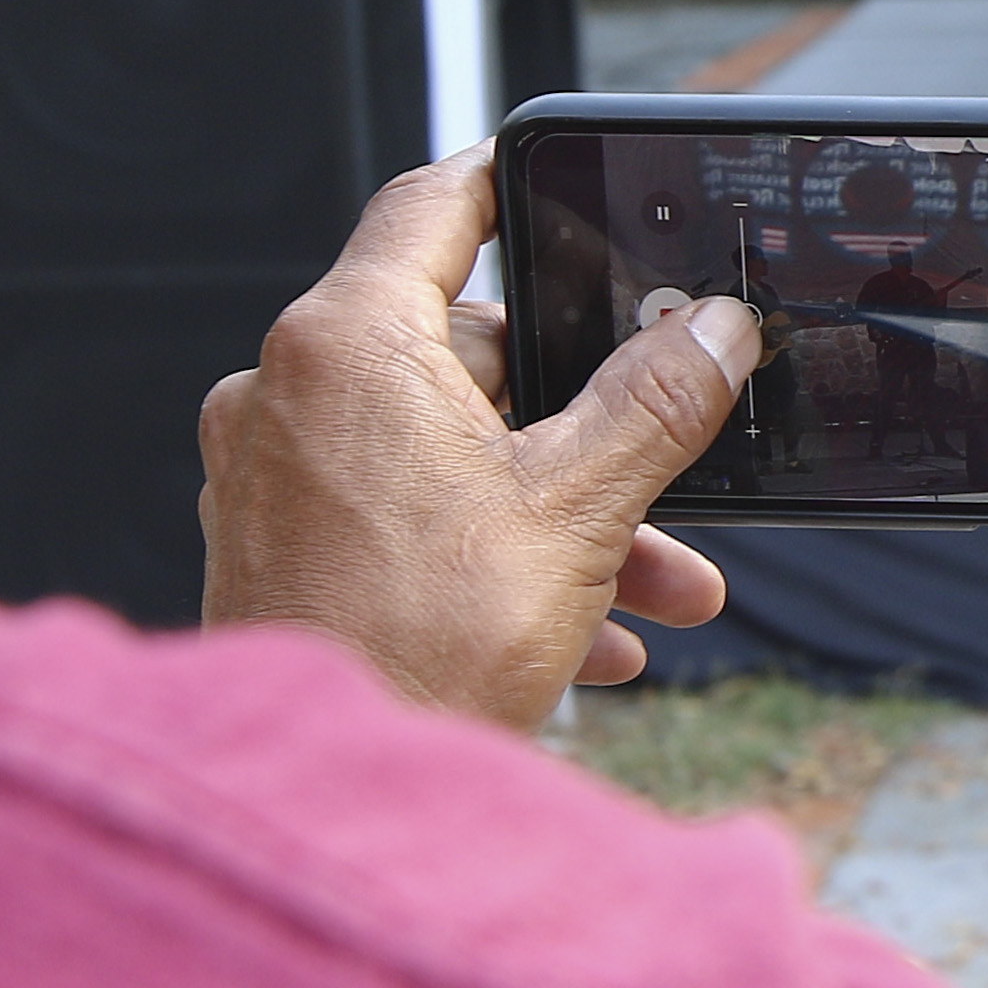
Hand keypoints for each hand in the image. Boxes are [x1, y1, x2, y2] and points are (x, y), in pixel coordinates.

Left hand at [198, 148, 750, 729]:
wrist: (333, 802)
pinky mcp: (277, 550)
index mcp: (347, 346)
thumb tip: (715, 329)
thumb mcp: (578, 508)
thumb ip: (656, 401)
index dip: (509, 185)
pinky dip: (490, 552)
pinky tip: (587, 629)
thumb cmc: (420, 650)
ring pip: (444, 451)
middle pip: (460, 352)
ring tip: (654, 580)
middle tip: (662, 455)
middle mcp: (287, 394)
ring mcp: (273, 476)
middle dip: (580, 416)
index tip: (560, 184)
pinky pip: (403, 517)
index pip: (433, 208)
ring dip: (556, 504)